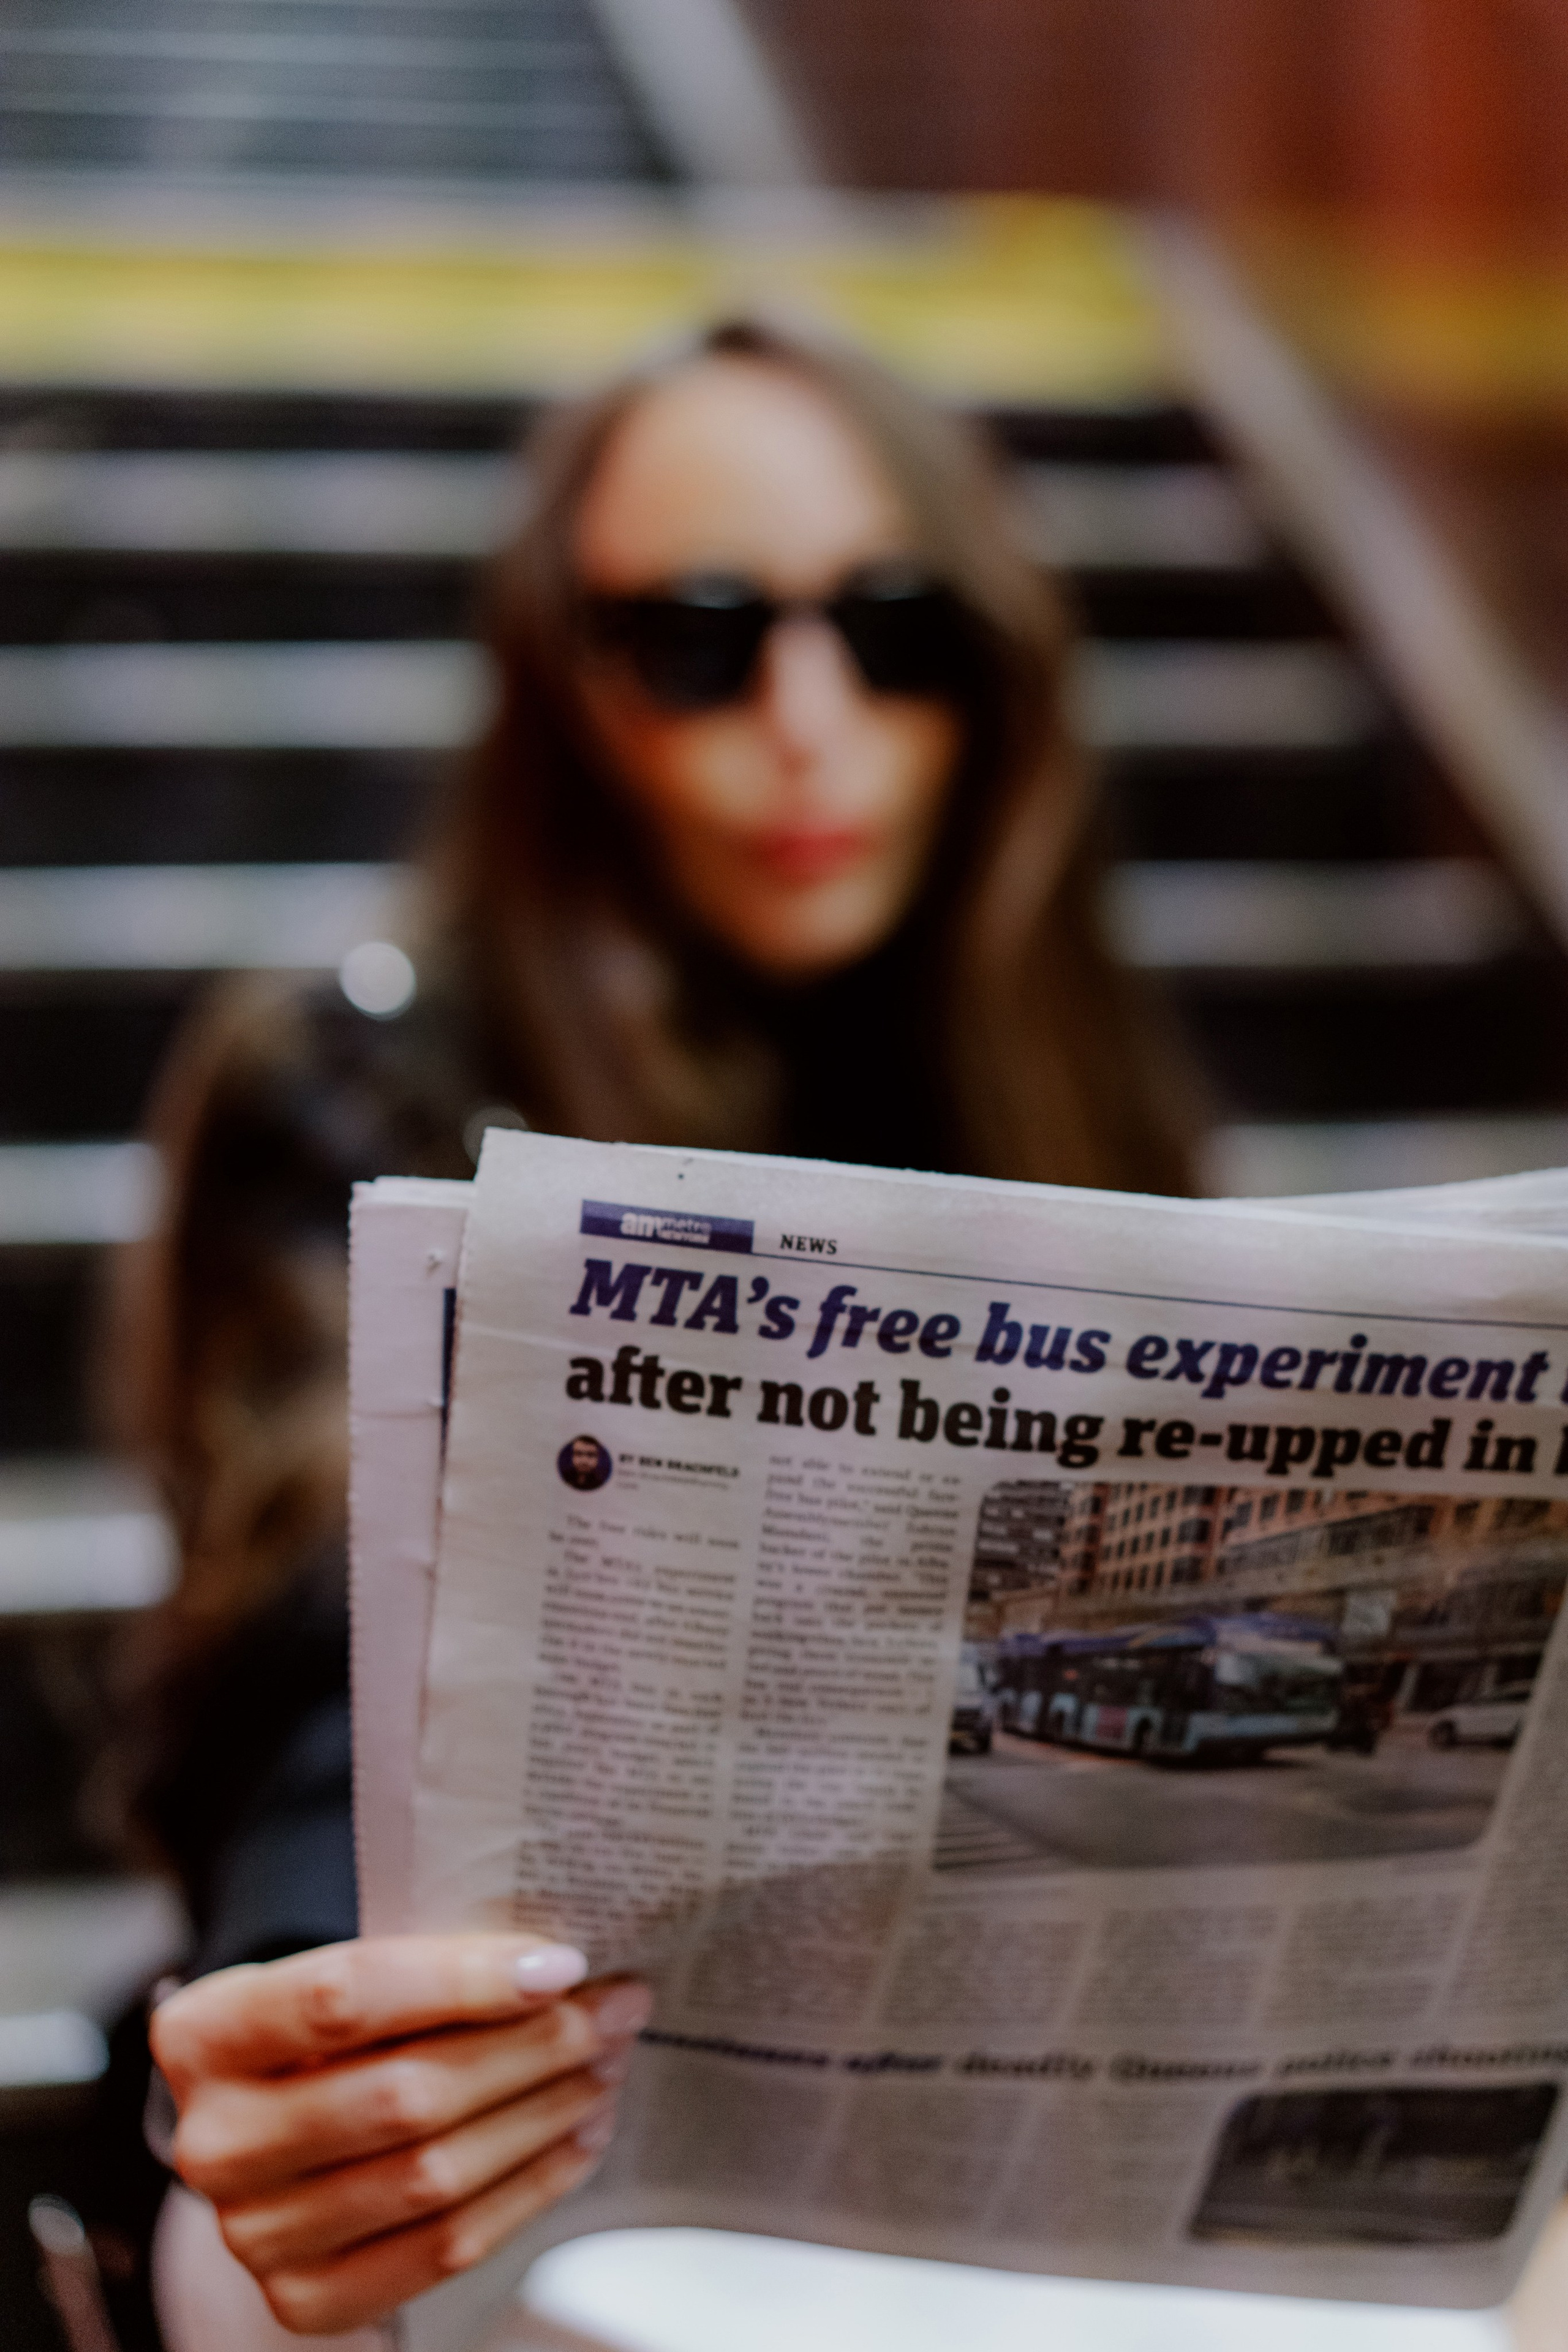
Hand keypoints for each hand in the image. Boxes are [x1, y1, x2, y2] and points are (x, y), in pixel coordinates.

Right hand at [150, 1934, 648, 2335]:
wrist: (272, 2121)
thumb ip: (421, 1967)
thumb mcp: (337, 1972)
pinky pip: (442, 2247)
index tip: (561, 1965)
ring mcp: (254, 2235)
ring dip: (542, 2116)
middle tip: (613, 2009)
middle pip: (402, 2096)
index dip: (462, 1981)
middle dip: (529, 2049)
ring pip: (432, 2175)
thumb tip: (559, 1969)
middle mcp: (215, 2143)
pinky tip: (578, 2136)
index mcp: (203, 2034)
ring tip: (606, 2066)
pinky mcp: (305, 2299)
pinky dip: (528, 2187)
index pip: (343, 1999)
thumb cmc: (324, 2030)